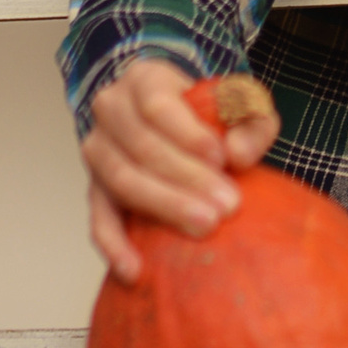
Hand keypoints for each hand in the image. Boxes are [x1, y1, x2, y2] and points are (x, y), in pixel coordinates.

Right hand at [81, 55, 281, 280]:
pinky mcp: (96, 190)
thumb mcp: (241, 102)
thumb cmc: (211, 111)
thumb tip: (238, 153)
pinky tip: (134, 269)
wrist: (180, 122)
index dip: (188, 134)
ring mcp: (99, 151)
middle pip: (141, 146)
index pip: (158, 105)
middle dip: (186, 179)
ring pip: (121, 180)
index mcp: (144, 78)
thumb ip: (250, 118)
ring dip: (163, 206)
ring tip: (204, 227)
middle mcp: (112, 110)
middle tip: (226, 205)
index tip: (222, 159)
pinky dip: (114, 245)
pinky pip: (98, 218)